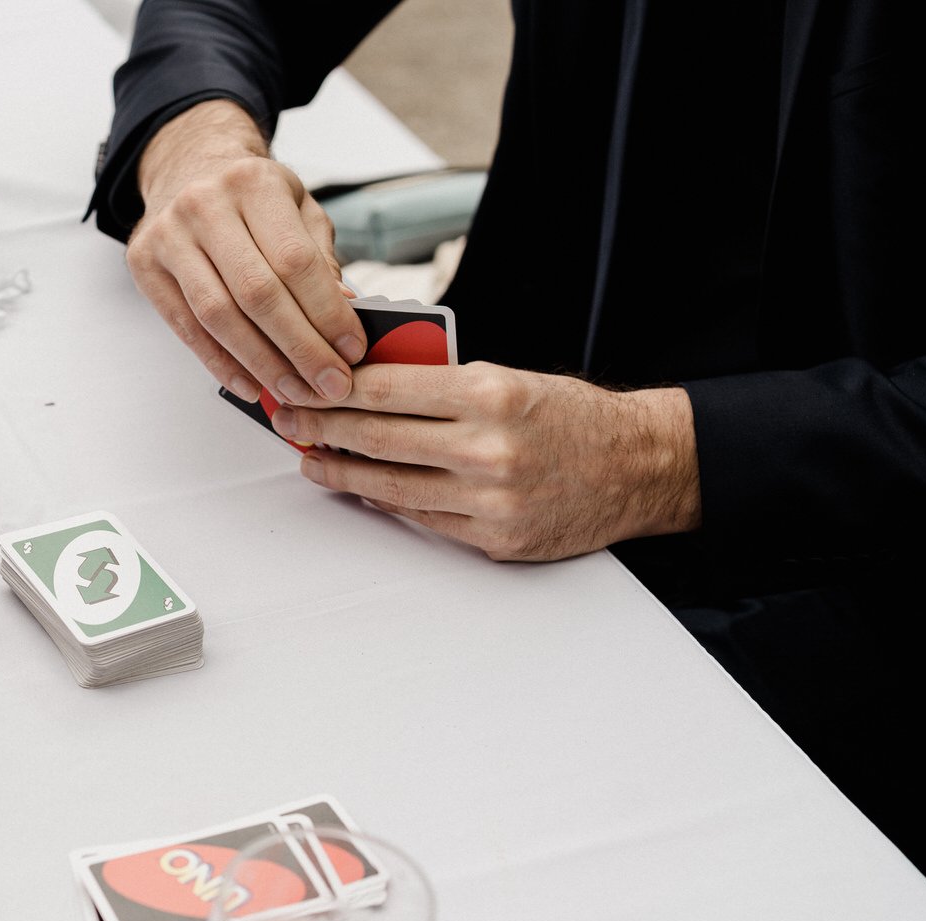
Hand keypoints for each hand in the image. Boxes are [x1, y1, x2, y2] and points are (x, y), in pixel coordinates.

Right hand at [126, 100, 364, 406]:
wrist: (186, 167)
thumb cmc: (249, 195)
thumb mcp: (296, 207)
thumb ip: (319, 257)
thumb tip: (344, 312)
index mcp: (254, 184)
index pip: (295, 261)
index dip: (327, 314)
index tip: (350, 351)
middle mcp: (205, 205)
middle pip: (257, 294)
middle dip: (300, 349)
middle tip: (328, 385)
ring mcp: (169, 236)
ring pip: (219, 316)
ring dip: (261, 364)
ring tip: (294, 392)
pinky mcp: (145, 265)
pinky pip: (186, 328)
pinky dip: (221, 363)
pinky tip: (251, 384)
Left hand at [269, 362, 701, 560]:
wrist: (636, 467)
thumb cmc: (570, 416)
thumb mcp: (508, 377)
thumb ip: (441, 382)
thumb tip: (365, 385)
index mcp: (490, 394)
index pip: (387, 388)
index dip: (333, 390)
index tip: (302, 386)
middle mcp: (487, 448)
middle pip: (377, 438)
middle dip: (322, 429)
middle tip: (289, 422)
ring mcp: (489, 500)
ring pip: (390, 486)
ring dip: (341, 473)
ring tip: (311, 460)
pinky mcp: (493, 539)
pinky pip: (420, 519)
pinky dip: (385, 501)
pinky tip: (361, 489)